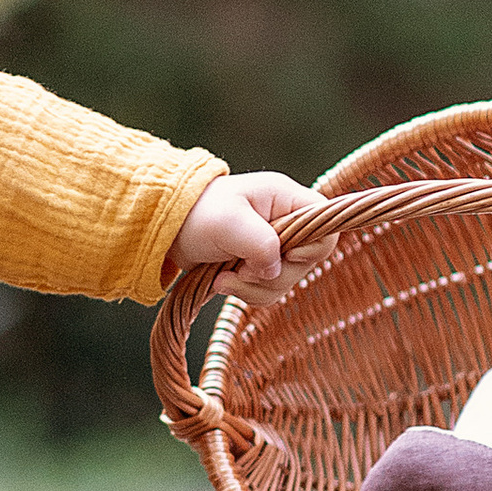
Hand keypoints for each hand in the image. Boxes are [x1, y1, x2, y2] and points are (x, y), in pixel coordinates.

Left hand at [163, 171, 332, 309]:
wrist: (165, 229)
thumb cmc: (196, 214)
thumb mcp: (228, 223)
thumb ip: (260, 243)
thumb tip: (276, 269)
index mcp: (286, 199)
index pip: (326, 225)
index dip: (309, 247)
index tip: (280, 255)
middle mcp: (287, 221)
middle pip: (307, 262)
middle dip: (272, 275)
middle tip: (240, 270)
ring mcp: (275, 244)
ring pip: (287, 280)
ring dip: (255, 287)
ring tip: (225, 277)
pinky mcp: (260, 264)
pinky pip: (269, 289)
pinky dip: (247, 292)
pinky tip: (223, 281)